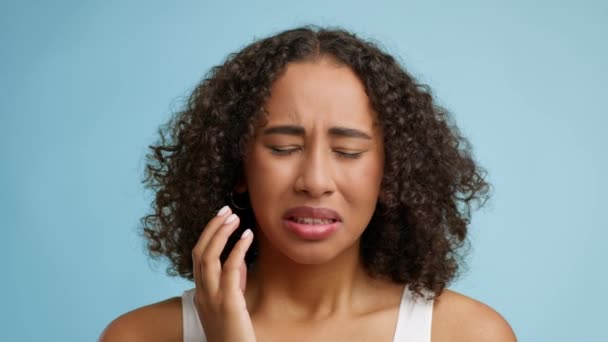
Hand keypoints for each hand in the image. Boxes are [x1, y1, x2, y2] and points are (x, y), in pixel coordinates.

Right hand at [191, 206, 255, 341]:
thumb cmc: (236, 334)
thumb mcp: (232, 304)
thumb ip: (233, 282)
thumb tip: (239, 258)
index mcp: (201, 294)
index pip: (198, 257)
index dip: (208, 235)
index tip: (220, 218)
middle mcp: (202, 294)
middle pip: (200, 252)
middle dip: (212, 228)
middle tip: (227, 211)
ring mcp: (212, 299)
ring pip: (209, 257)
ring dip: (222, 233)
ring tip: (235, 218)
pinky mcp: (228, 304)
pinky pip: (230, 270)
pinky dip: (238, 249)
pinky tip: (248, 236)